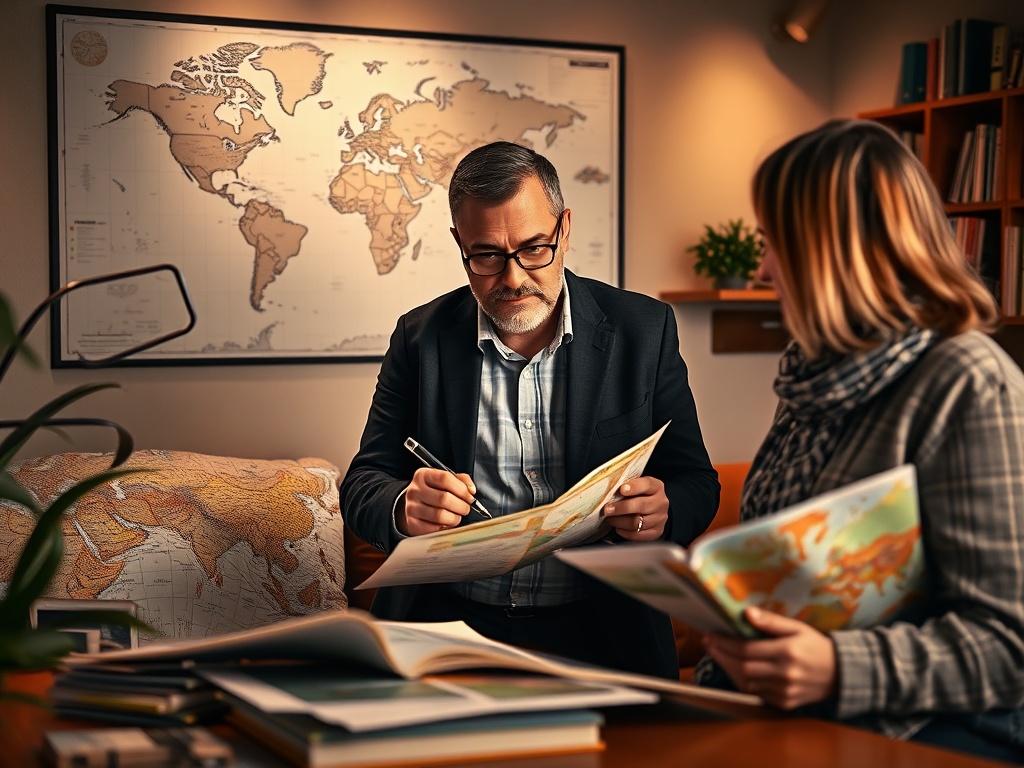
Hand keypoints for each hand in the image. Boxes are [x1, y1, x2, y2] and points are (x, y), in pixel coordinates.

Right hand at [399, 468, 475, 535]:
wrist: (414, 505)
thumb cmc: (433, 492)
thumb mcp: (444, 480)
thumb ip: (460, 480)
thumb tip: (471, 490)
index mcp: (423, 475)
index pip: (445, 478)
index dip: (462, 489)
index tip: (469, 496)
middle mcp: (415, 490)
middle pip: (444, 498)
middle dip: (461, 506)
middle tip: (465, 508)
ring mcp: (411, 508)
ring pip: (440, 515)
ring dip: (454, 518)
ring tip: (456, 516)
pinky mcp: (412, 524)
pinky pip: (434, 529)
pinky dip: (444, 528)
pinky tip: (446, 523)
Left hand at [603, 476, 668, 540]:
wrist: (651, 510)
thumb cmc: (639, 495)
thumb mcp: (635, 486)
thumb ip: (626, 487)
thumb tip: (610, 491)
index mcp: (657, 487)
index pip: (647, 485)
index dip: (634, 487)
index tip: (621, 489)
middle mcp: (661, 503)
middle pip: (640, 506)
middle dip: (621, 508)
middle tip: (607, 509)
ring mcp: (660, 518)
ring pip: (637, 522)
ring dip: (619, 521)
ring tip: (609, 519)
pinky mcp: (656, 532)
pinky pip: (638, 535)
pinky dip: (625, 532)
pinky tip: (618, 528)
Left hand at [704, 606, 836, 708]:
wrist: (841, 674)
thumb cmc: (816, 646)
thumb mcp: (797, 627)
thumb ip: (771, 621)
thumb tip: (747, 613)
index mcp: (787, 653)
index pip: (746, 650)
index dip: (725, 643)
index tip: (711, 634)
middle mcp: (784, 675)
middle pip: (742, 668)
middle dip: (721, 655)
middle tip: (708, 643)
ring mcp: (784, 692)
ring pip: (746, 683)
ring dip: (728, 669)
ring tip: (718, 654)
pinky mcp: (784, 703)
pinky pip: (756, 693)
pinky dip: (742, 681)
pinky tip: (735, 669)